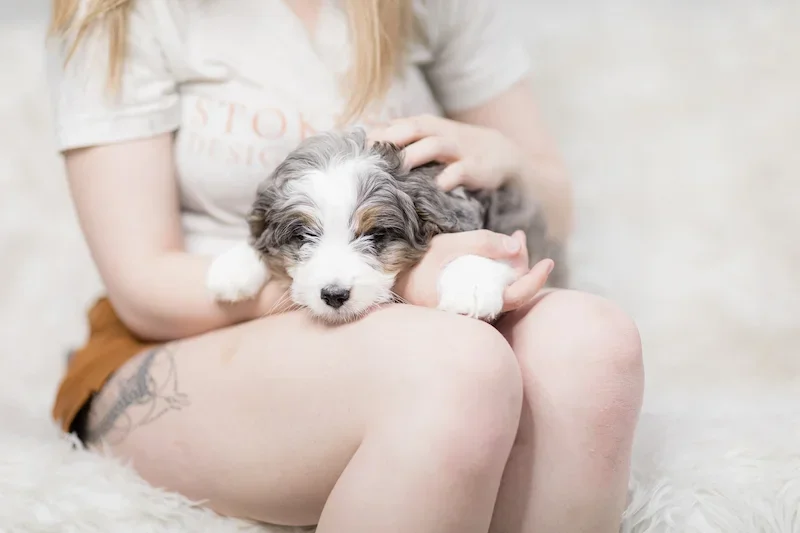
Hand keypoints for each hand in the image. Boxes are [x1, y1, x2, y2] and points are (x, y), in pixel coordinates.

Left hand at [369, 114, 523, 191]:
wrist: (504, 155)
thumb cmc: (458, 148)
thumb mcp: (431, 136)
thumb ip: (403, 134)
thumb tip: (368, 130)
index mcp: (429, 127)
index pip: (399, 124)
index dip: (378, 132)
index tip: (357, 145)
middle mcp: (442, 134)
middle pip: (414, 128)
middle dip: (392, 137)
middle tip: (371, 151)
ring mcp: (459, 150)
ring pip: (435, 145)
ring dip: (416, 154)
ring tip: (399, 166)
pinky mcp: (476, 167)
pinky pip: (462, 170)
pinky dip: (450, 176)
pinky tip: (439, 185)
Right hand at [395, 229, 554, 313]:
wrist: (389, 283)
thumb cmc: (415, 267)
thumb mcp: (446, 247)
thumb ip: (481, 242)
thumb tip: (514, 245)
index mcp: (474, 306)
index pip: (516, 298)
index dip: (535, 280)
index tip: (548, 261)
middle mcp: (477, 312)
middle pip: (512, 290)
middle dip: (521, 261)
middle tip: (517, 237)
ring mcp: (472, 308)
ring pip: (503, 288)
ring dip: (510, 263)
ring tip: (511, 240)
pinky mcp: (467, 302)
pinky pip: (491, 288)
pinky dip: (498, 268)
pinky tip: (498, 253)